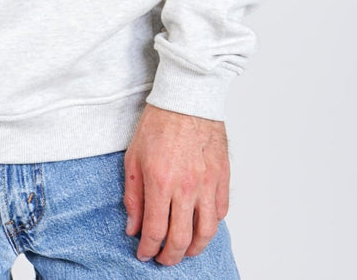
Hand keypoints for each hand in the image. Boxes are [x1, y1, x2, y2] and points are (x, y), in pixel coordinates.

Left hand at [122, 104, 229, 265]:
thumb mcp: (133, 157)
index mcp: (160, 181)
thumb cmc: (159, 123)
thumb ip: (133, 196)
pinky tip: (200, 226)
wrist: (187, 98)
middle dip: (170, 256)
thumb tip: (133, 227)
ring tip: (184, 251)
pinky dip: (211, 226)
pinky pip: (221, 212)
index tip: (144, 253)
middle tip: (163, 258)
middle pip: (182, 239)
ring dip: (194, 248)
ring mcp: (208, 183)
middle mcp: (186, 186)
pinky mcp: (223, 177)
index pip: (155, 231)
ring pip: (206, 232)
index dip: (148, 249)